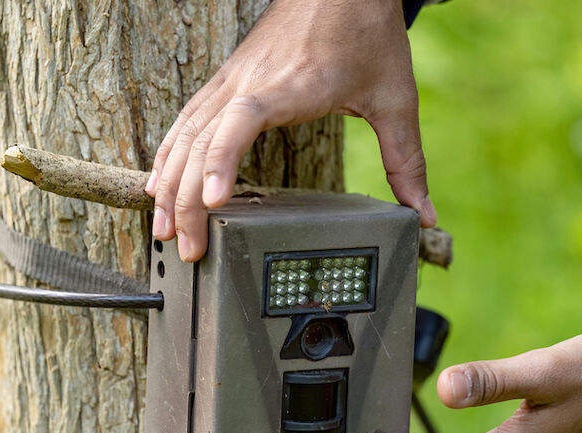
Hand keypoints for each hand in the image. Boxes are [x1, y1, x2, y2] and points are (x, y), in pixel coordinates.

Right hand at [145, 0, 437, 261]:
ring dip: (169, 185)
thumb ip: (407, 161)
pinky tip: (159, 183)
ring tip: (161, 230)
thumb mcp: (395, 98)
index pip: (239, 123)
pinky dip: (169, 156)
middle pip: (201, 144)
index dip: (221, 162)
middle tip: (187, 250)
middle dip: (187, 201)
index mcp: (290, 87)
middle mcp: (249, 85)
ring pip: (184, 135)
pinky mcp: (226, 82)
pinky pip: (186, 122)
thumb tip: (422, 214)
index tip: (213, 201)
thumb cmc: (365, 32)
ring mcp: (231, 82)